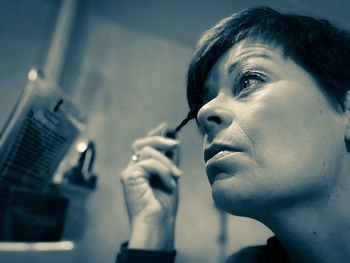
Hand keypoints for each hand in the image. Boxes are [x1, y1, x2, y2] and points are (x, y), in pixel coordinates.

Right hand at [120, 123, 180, 249]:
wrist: (158, 222)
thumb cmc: (164, 204)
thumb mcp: (171, 176)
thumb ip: (171, 159)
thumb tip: (175, 140)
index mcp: (141, 169)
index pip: (144, 146)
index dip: (154, 135)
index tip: (166, 127)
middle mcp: (133, 169)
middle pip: (141, 144)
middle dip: (159, 140)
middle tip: (175, 145)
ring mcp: (129, 172)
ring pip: (147, 151)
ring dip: (166, 163)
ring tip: (177, 177)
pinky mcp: (129, 176)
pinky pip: (149, 163)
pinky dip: (163, 171)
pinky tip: (169, 184)